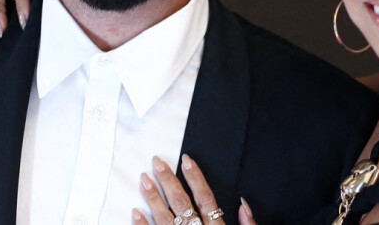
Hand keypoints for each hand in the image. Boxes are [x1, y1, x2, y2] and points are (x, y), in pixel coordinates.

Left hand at [133, 155, 256, 224]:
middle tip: (156, 162)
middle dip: (169, 181)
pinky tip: (135, 212)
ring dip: (153, 199)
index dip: (196, 178)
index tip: (186, 160)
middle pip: (182, 204)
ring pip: (165, 219)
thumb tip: (243, 204)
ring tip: (143, 180)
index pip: (206, 198)